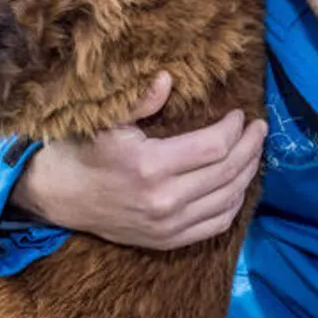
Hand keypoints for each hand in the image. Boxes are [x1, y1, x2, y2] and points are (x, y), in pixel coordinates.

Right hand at [12, 72, 265, 249]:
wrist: (58, 197)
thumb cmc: (82, 151)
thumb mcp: (105, 120)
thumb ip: (140, 101)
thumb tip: (168, 78)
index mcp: (150, 166)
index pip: (214, 147)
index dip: (235, 129)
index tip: (240, 114)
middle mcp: (164, 200)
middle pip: (228, 172)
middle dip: (251, 147)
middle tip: (259, 129)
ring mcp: (168, 225)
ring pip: (229, 199)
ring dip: (248, 173)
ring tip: (254, 152)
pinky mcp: (168, 240)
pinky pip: (216, 224)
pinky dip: (235, 203)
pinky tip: (238, 184)